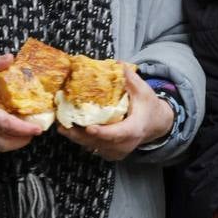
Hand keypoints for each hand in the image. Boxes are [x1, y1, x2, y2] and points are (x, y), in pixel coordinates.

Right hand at [0, 54, 42, 152]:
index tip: (37, 128)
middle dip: (22, 140)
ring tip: (26, 130)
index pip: (3, 124)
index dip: (22, 129)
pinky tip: (10, 129)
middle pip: (3, 142)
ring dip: (14, 141)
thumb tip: (10, 57)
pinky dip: (3, 138)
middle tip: (35, 130)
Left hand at [56, 69, 174, 161]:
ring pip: (94, 147)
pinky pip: (94, 148)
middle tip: (62, 126)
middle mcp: (125, 144)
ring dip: (77, 138)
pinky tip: (70, 131)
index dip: (102, 133)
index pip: (117, 134)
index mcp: (134, 129)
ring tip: (61, 127)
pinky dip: (82, 140)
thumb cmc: (148, 106)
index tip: (88, 128)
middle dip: (80, 135)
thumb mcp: (143, 90)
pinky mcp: (111, 153)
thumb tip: (117, 64)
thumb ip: (130, 78)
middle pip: (99, 143)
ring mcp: (117, 151)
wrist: (156, 123)